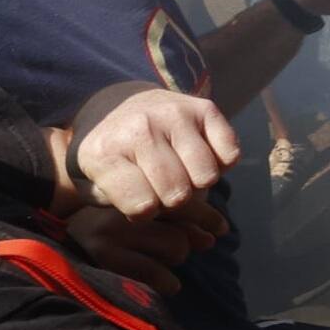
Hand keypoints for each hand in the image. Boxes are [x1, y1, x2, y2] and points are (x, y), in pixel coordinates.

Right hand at [67, 197, 225, 294]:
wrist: (54, 243)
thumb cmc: (108, 226)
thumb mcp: (141, 213)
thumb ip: (177, 217)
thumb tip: (212, 237)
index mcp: (134, 189)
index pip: (180, 200)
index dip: (206, 215)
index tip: (221, 228)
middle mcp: (125, 207)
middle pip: (182, 225)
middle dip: (188, 239)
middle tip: (190, 242)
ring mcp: (113, 232)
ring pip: (176, 248)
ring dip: (176, 258)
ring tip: (160, 258)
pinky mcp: (105, 257)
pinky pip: (156, 273)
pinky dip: (168, 282)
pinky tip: (169, 283)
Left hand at [69, 87, 240, 218]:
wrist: (126, 110)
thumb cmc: (117, 159)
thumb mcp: (100, 185)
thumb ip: (122, 207)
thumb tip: (167, 220)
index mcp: (106, 152)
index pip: (143, 206)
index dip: (145, 212)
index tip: (139, 200)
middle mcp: (140, 128)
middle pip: (178, 193)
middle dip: (173, 200)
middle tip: (161, 187)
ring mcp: (174, 114)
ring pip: (206, 177)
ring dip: (197, 183)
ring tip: (180, 172)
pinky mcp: (204, 108)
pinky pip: (229, 156)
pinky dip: (220, 165)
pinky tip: (199, 157)